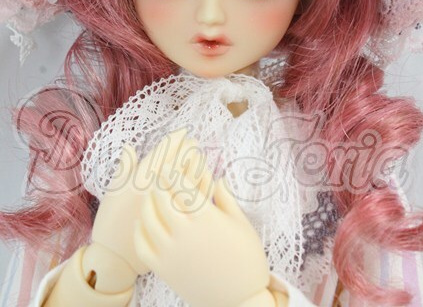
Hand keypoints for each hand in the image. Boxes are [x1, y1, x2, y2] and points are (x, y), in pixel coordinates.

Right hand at [90, 129, 212, 276]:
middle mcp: (156, 191)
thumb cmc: (111, 222)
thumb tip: (131, 146)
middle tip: (194, 142)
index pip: (164, 152)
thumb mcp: (112, 192)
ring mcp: (169, 207)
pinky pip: (196, 200)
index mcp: (139, 180)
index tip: (184, 133)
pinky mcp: (178, 223)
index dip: (176, 140)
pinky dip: (202, 185)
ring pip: (190, 178)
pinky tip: (205, 178)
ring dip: (197, 163)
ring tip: (199, 156)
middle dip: (188, 149)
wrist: (115, 258)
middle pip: (180, 161)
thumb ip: (124, 168)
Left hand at [134, 177, 269, 306]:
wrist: (241, 301)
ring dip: (147, 203)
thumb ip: (226, 198)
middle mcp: (185, 233)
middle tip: (158, 176)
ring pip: (148, 219)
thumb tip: (217, 178)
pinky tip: (143, 222)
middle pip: (161, 198)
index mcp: (206, 218)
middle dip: (159, 184)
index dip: (173, 173)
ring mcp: (171, 252)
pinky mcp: (164, 270)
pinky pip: (143, 245)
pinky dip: (140, 231)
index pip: (181, 186)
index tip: (170, 165)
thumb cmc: (247, 260)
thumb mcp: (242, 224)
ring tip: (151, 195)